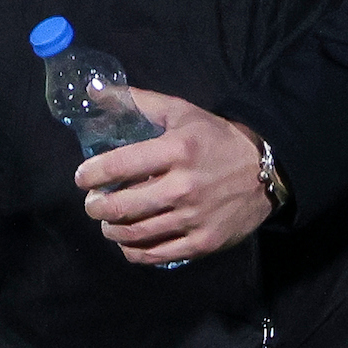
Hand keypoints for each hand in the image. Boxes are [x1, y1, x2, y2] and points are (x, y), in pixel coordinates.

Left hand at [75, 90, 271, 266]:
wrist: (265, 170)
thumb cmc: (214, 138)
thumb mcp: (180, 111)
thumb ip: (137, 101)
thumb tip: (95, 92)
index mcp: (176, 150)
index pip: (117, 166)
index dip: (90, 175)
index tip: (82, 177)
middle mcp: (184, 186)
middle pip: (120, 207)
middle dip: (95, 207)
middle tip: (92, 202)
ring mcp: (195, 218)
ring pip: (135, 234)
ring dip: (110, 229)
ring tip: (107, 221)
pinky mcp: (204, 242)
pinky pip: (156, 254)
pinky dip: (134, 251)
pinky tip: (128, 241)